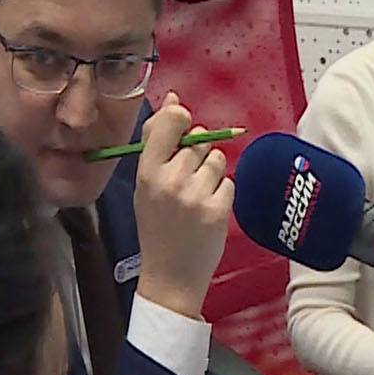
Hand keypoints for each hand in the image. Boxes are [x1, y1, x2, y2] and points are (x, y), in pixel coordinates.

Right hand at [133, 93, 232, 318]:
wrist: (169, 274)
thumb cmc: (156, 225)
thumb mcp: (144, 184)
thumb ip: (156, 142)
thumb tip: (173, 99)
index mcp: (147, 171)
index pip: (171, 122)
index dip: (180, 119)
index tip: (181, 128)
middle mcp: (171, 179)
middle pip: (198, 140)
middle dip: (196, 153)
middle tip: (184, 179)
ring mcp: (196, 194)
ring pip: (216, 158)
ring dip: (211, 171)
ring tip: (196, 194)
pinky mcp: (218, 209)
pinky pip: (229, 182)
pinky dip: (221, 192)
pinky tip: (206, 209)